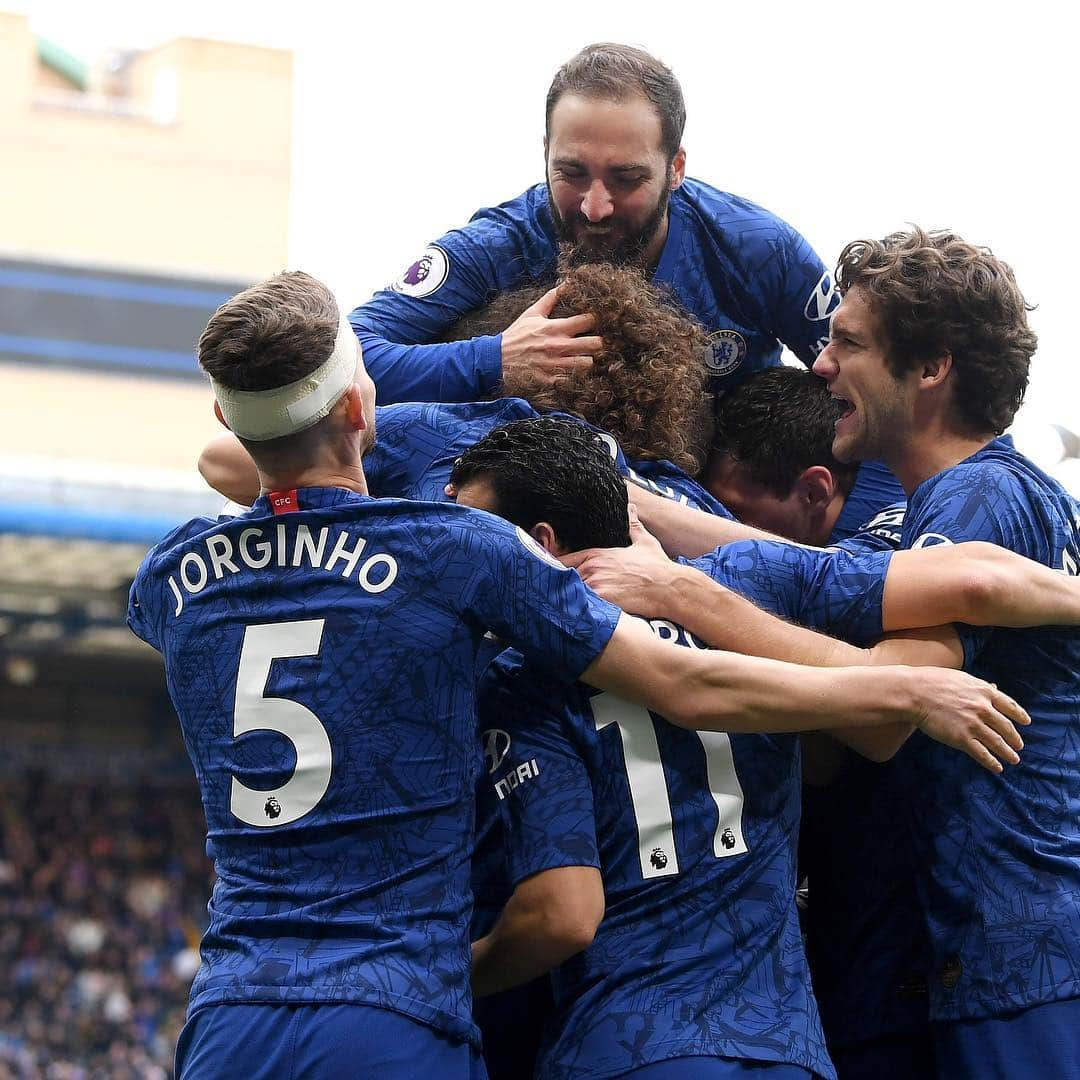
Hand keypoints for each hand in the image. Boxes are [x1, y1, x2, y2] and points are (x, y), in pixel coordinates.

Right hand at [500, 285, 602, 384]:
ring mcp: (556, 365)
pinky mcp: (552, 380)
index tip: (598, 322)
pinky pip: (574, 379)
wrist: (496, 359)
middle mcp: (559, 346)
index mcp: (556, 328)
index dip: (597, 320)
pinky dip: (577, 375)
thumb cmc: (516, 335)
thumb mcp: (532, 313)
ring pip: (588, 364)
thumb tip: (566, 283)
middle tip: (596, 342)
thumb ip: (551, 298)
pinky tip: (574, 371)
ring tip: (585, 357)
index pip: (588, 321)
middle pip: (595, 344)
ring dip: (589, 360)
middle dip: (599, 343)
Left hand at [562, 505, 678, 613]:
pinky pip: (580, 607)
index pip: (563, 561)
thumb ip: (633, 525)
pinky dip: (577, 611)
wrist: (669, 587)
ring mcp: (595, 584)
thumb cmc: (658, 566)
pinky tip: (576, 617)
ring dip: (566, 601)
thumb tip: (631, 508)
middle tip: (554, 597)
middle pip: (561, 579)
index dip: (555, 570)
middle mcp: (592, 568)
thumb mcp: (645, 542)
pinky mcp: (602, 600)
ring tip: (564, 609)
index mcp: (596, 554)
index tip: (551, 577)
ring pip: (568, 594)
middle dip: (559, 587)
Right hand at [912, 669, 1029, 772]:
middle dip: (1015, 738)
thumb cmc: (932, 682)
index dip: (1020, 715)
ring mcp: (973, 724)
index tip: (1026, 722)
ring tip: (1013, 760)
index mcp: (984, 692)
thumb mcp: (960, 678)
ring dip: (1007, 753)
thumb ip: (979, 685)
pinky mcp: (961, 739)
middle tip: (1019, 746)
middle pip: (1006, 727)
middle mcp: (983, 709)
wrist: (913, 693)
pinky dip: (992, 762)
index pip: (1010, 706)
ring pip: (997, 743)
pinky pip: (982, 754)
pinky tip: (997, 767)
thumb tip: (994, 688)